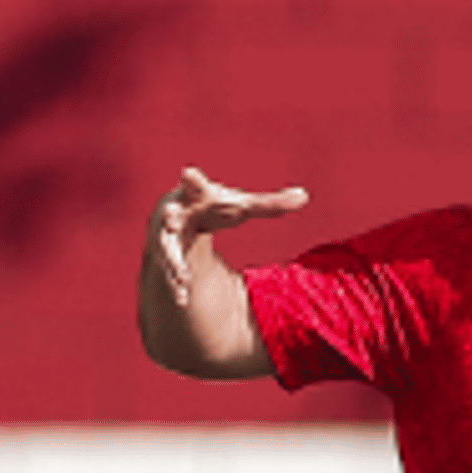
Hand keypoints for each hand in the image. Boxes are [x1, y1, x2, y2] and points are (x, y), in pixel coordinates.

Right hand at [148, 168, 308, 300]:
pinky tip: (182, 300)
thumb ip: (270, 204)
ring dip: (173, 261)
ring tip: (182, 278)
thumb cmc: (215, 206)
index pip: (195, 184)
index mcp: (195, 195)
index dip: (193, 180)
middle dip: (170, 217)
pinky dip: (175, 285)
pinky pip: (168, 271)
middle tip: (170, 219)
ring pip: (168, 248)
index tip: (188, 173)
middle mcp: (176, 212)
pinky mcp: (166, 255)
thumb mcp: (243, 206)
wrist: (182, 215)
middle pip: (171, 214)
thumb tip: (305, 195)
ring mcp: (167, 235)